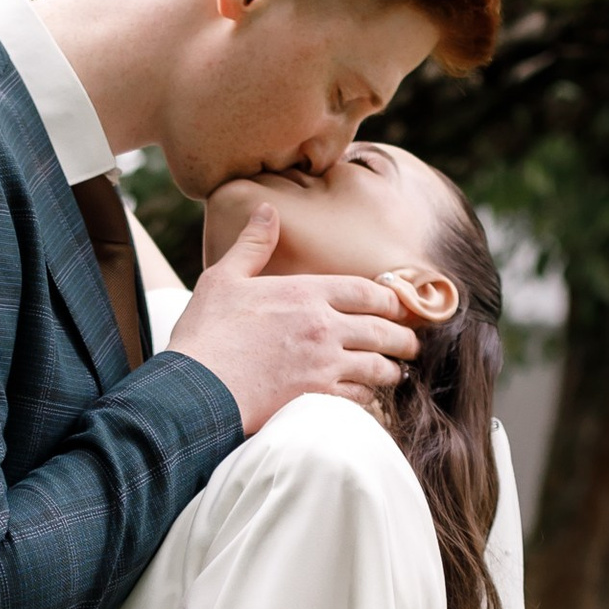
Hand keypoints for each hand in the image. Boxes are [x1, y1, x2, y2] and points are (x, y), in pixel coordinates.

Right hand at [166, 197, 416, 433]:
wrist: (196, 388)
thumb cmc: (207, 333)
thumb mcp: (224, 277)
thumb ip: (253, 244)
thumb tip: (266, 210)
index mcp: (306, 293)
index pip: (366, 291)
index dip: (390, 299)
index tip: (400, 307)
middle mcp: (324, 327)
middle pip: (382, 330)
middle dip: (403, 338)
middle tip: (412, 344)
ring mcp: (324, 365)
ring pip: (377, 367)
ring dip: (392, 371)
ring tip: (397, 373)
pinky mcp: (317, 397)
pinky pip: (359, 398)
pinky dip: (369, 397)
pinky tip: (370, 398)